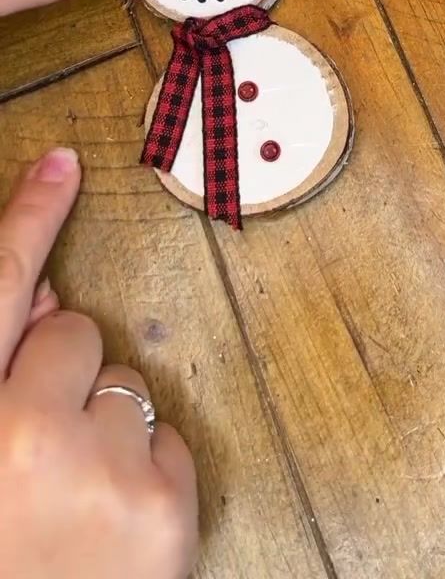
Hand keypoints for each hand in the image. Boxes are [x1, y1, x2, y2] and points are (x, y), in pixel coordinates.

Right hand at [0, 148, 197, 578]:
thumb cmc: (3, 555)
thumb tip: (43, 303)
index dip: (26, 220)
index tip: (63, 163)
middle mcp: (22, 433)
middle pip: (76, 336)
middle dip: (65, 377)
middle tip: (41, 456)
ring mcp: (99, 469)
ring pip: (130, 389)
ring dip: (109, 431)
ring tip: (72, 506)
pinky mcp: (163, 507)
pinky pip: (170, 443)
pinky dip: (149, 474)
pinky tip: (110, 531)